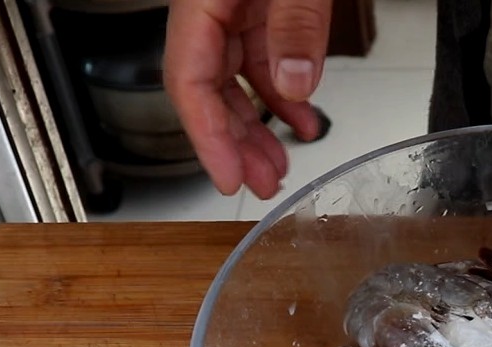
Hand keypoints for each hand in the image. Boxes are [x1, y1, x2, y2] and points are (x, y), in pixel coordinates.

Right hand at [164, 0, 332, 198]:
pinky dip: (282, 95)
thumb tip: (294, 83)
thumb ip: (294, 24)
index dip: (208, 138)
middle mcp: (209, 8)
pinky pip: (264, 59)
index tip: (229, 178)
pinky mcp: (258, 6)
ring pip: (236, 80)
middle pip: (209, 88)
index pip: (188, 79)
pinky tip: (303, 122)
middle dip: (235, 145)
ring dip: (257, 128)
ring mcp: (233, 7)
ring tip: (278, 167)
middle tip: (261, 184)